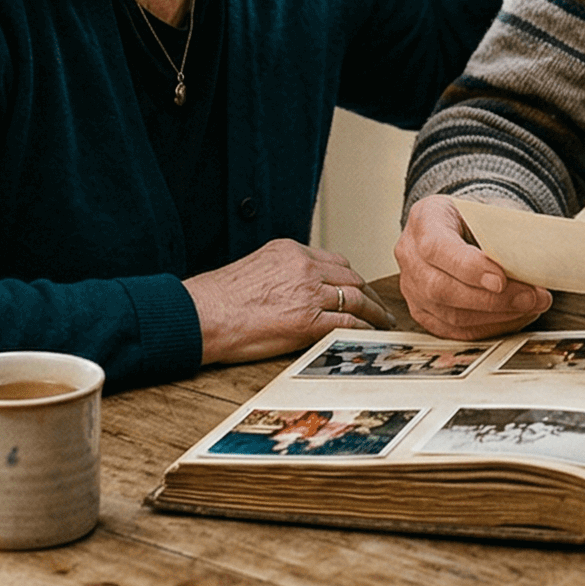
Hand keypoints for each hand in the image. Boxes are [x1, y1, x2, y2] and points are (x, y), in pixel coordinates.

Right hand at [184, 239, 393, 365]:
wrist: (202, 315)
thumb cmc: (218, 298)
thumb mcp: (254, 269)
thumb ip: (281, 272)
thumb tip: (293, 289)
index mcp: (290, 251)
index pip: (334, 260)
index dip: (350, 276)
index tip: (357, 287)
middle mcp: (304, 267)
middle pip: (350, 276)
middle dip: (367, 292)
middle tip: (378, 306)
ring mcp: (308, 293)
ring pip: (355, 298)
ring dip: (374, 311)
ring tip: (382, 322)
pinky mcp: (308, 322)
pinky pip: (347, 323)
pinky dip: (363, 328)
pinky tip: (369, 334)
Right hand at [393, 194, 552, 338]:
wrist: (461, 226)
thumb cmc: (477, 218)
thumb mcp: (490, 210)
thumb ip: (506, 233)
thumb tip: (534, 261)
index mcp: (424, 219)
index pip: (437, 248)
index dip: (468, 267)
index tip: (501, 280)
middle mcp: (410, 255)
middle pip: (441, 288)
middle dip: (491, 300)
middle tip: (531, 297)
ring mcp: (412, 288)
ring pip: (449, 315)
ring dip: (496, 316)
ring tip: (531, 306)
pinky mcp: (423, 312)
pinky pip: (454, 330)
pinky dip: (489, 327)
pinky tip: (515, 317)